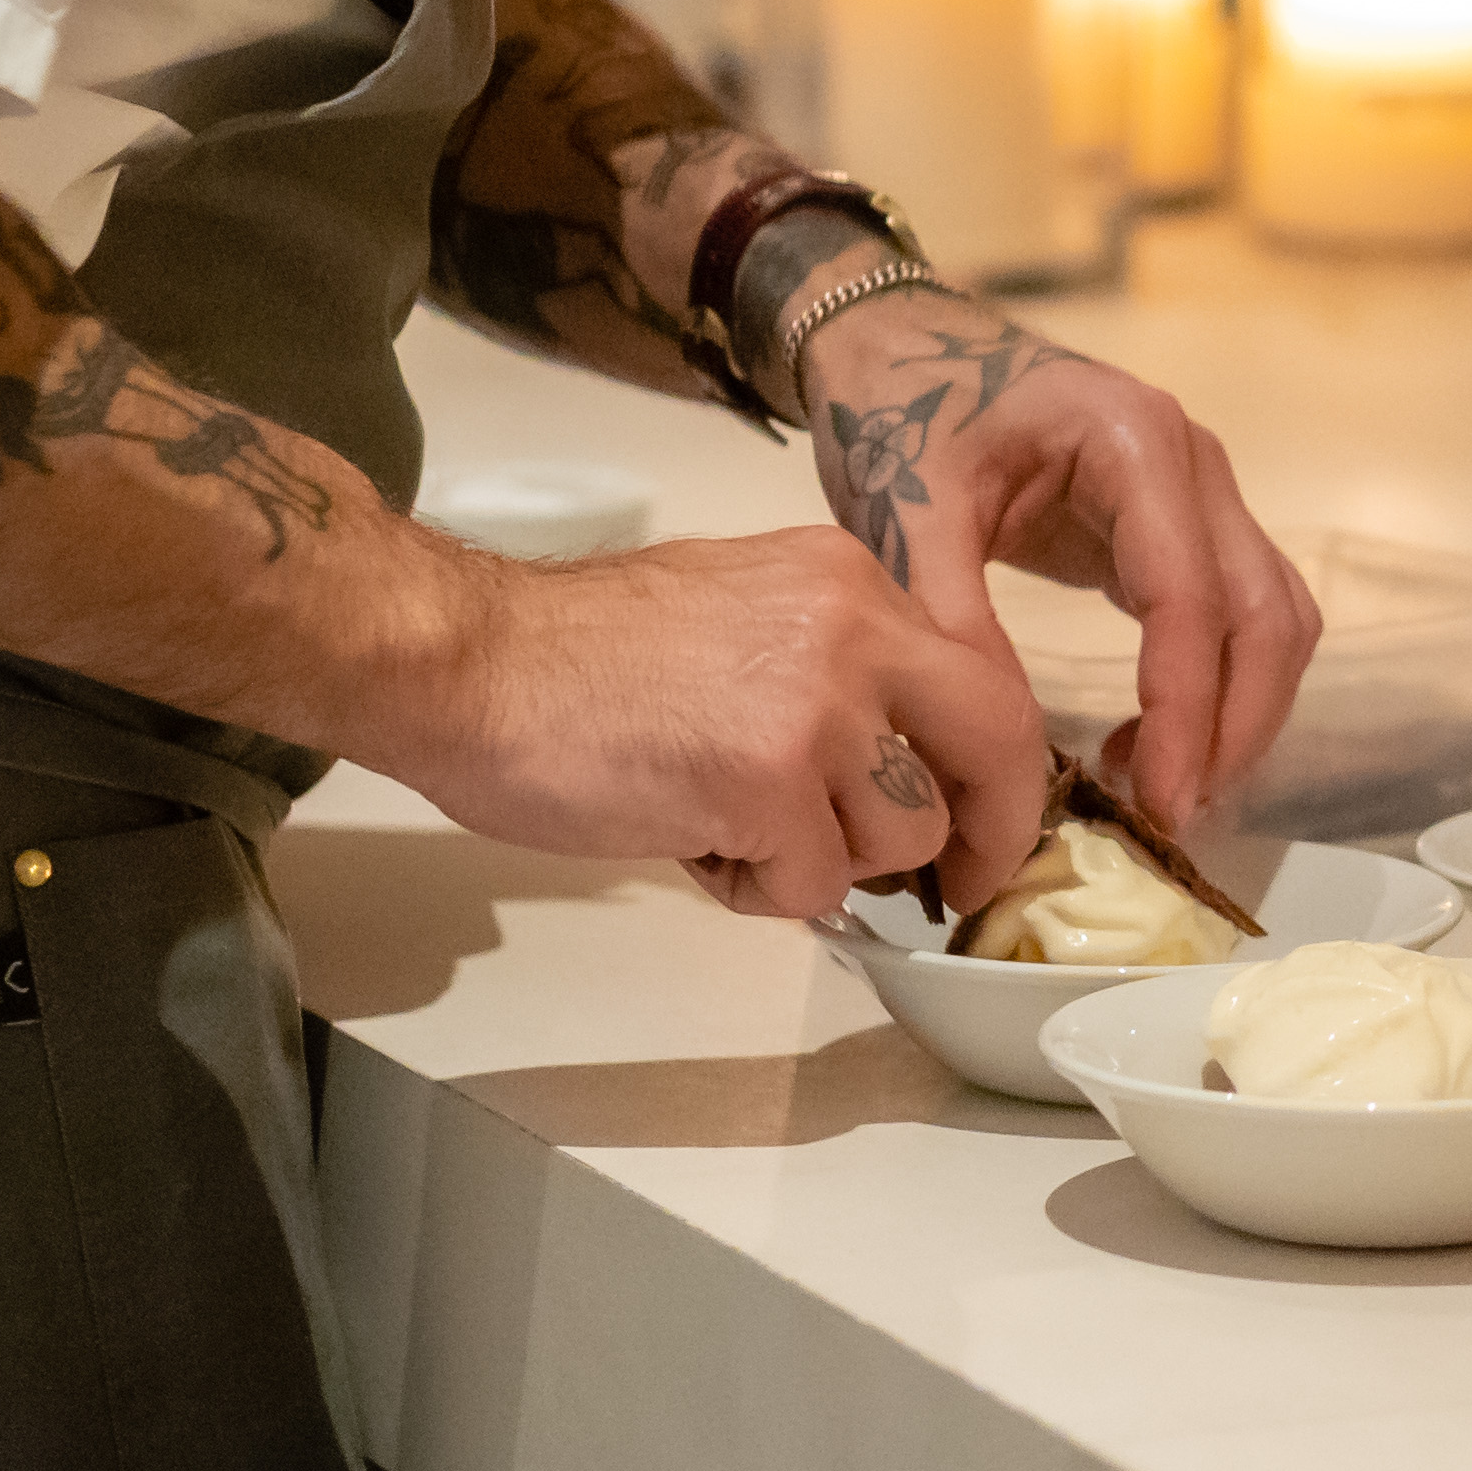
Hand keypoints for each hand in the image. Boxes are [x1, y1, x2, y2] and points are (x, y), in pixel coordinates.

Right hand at [383, 524, 1044, 921]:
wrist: (473, 663)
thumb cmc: (578, 658)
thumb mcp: (743, 614)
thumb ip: (833, 673)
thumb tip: (897, 772)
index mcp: (851, 580)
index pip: (981, 674)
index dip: (996, 767)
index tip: (981, 824)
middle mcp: (856, 625)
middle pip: (999, 740)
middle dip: (990, 831)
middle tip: (952, 886)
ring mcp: (819, 702)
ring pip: (904, 833)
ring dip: (832, 865)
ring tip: (739, 834)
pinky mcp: (769, 779)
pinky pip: (815, 885)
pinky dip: (760, 890)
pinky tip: (695, 844)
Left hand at [794, 284, 1323, 832]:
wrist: (897, 342)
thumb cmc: (900, 409)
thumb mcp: (907, 511)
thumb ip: (953, 622)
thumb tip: (1000, 750)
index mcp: (1135, 441)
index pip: (1192, 596)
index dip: (1184, 709)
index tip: (1156, 801)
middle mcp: (1194, 461)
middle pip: (1265, 614)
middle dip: (1231, 728)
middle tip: (1166, 817)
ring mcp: (1200, 490)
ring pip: (1273, 619)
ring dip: (1239, 714)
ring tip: (1158, 791)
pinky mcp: (1181, 524)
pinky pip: (1240, 614)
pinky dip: (1219, 687)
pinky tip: (1146, 742)